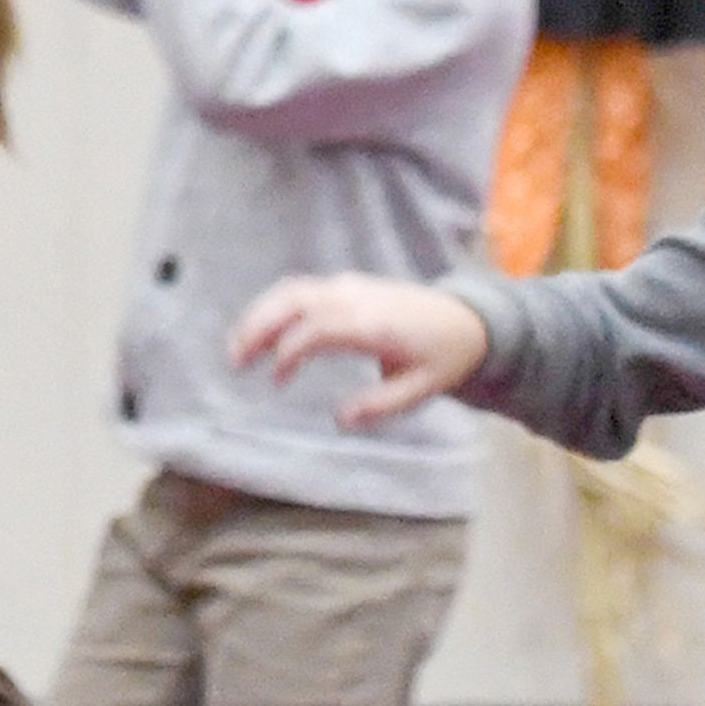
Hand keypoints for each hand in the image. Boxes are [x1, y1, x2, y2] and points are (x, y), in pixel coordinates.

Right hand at [229, 274, 490, 428]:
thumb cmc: (444, 357)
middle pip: (293, 300)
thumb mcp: (422, 389)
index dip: (290, 351)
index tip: (275, 379)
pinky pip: (301, 290)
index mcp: (372, 322)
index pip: (317, 328)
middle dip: (258, 326)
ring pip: (291, 290)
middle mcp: (355, 296)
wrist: (470, 320)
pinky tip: (261, 334)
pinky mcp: (346, 286)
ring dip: (259, 314)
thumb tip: (341, 419)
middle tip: (234, 360)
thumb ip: (381, 405)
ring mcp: (349, 286)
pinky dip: (274, 307)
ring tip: (237, 348)